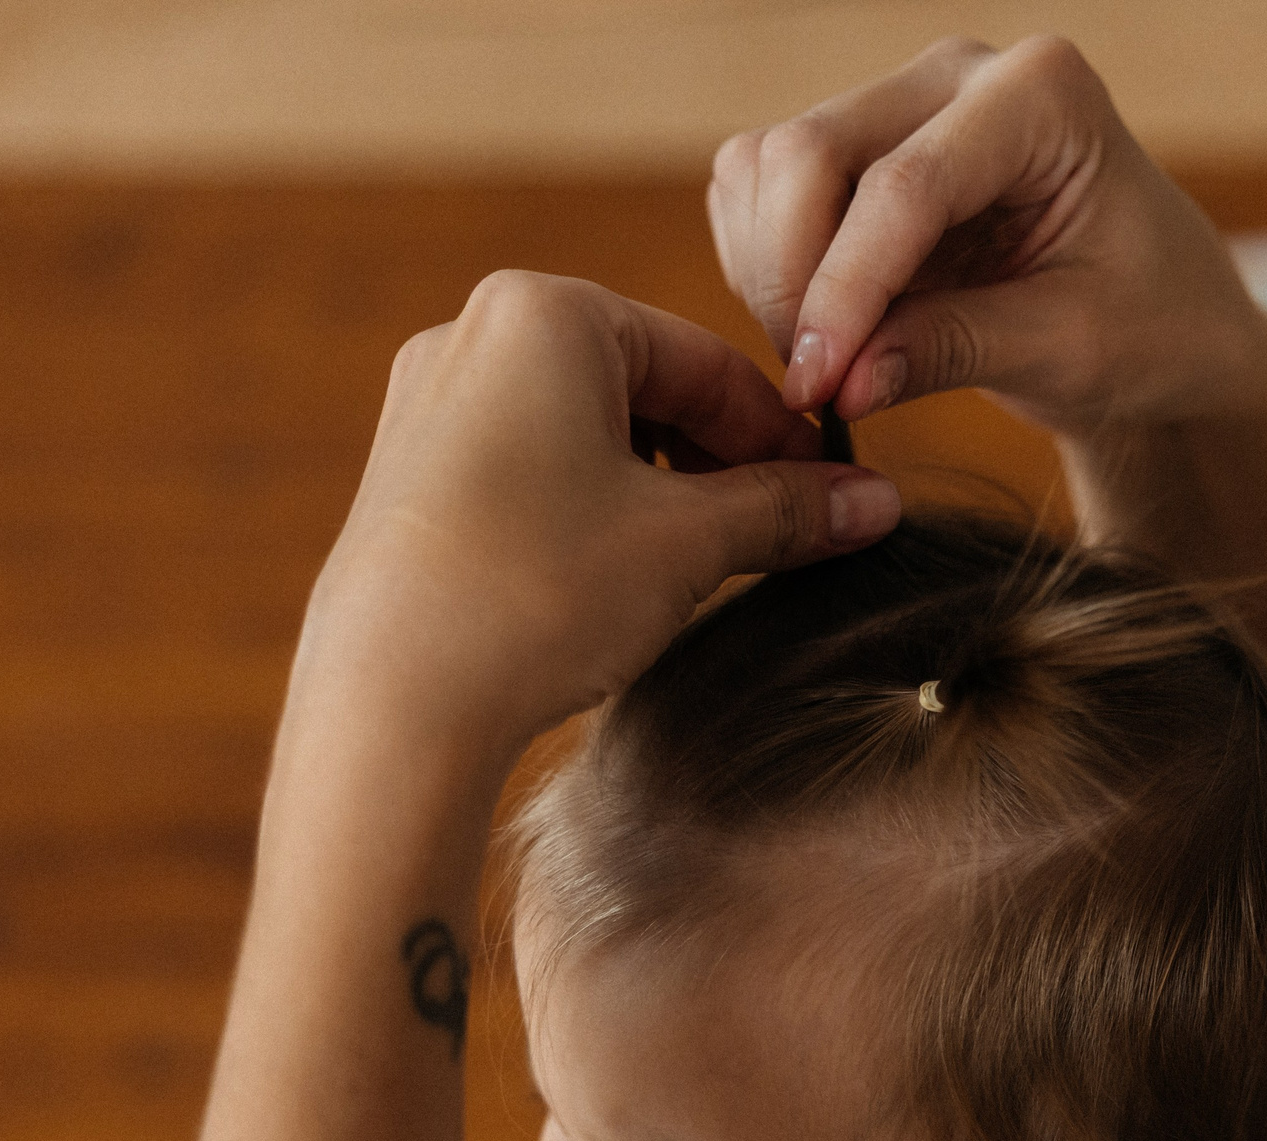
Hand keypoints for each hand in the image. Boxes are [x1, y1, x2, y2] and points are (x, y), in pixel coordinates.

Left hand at [300, 271, 900, 751]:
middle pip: (646, 386)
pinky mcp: (408, 477)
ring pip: (588, 430)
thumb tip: (874, 503)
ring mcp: (430, 406)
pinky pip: (532, 466)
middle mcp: (472, 335)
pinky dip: (596, 507)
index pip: (706, 362)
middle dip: (722, 460)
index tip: (838, 496)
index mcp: (544, 313)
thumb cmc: (537, 595)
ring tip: (711, 562)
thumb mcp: (688, 545)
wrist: (393, 702)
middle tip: (785, 533)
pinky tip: (625, 576)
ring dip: (664, 488)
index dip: (784, 436)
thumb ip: (787, 510)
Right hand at [708, 36, 1266, 434]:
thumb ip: (953, 352)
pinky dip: (765, 265)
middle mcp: (958, 77)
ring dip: (771, 274)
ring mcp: (900, 103)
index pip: (906, 185)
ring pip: (768, 167)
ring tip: (831, 365)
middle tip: (818, 386)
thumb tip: (837, 382)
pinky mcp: (858, 147)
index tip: (817, 386)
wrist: (1164, 323)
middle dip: (793, 279)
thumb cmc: (1149, 327)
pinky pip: (760, 189)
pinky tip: (824, 330)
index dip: (846, 291)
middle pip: (809, 153)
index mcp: (1041, 95)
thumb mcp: (1070, 351)